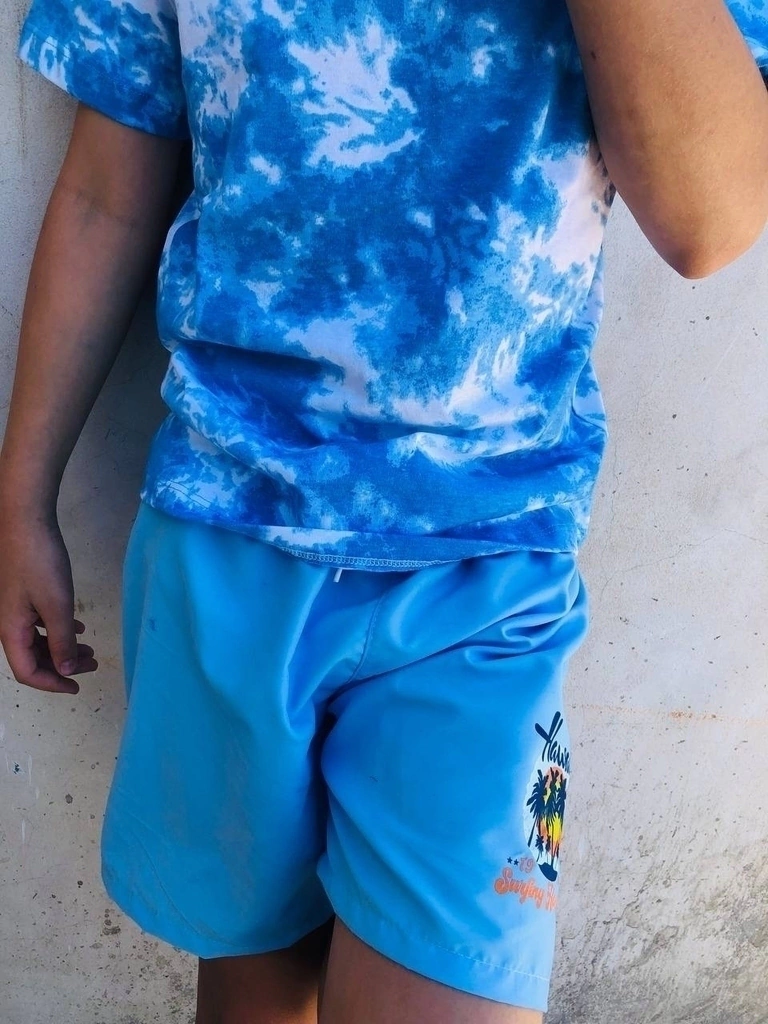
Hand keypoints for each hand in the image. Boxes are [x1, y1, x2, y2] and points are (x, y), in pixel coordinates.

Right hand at [0, 509, 97, 693]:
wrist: (27, 523)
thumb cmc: (41, 564)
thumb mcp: (57, 606)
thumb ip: (62, 641)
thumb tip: (67, 669)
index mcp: (12, 632)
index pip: (28, 673)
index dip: (52, 684)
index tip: (77, 686)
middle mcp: (10, 624)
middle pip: (33, 658)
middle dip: (63, 666)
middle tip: (93, 664)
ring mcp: (16, 609)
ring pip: (38, 641)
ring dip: (63, 648)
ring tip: (90, 649)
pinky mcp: (24, 594)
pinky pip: (39, 623)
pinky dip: (58, 630)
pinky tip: (77, 627)